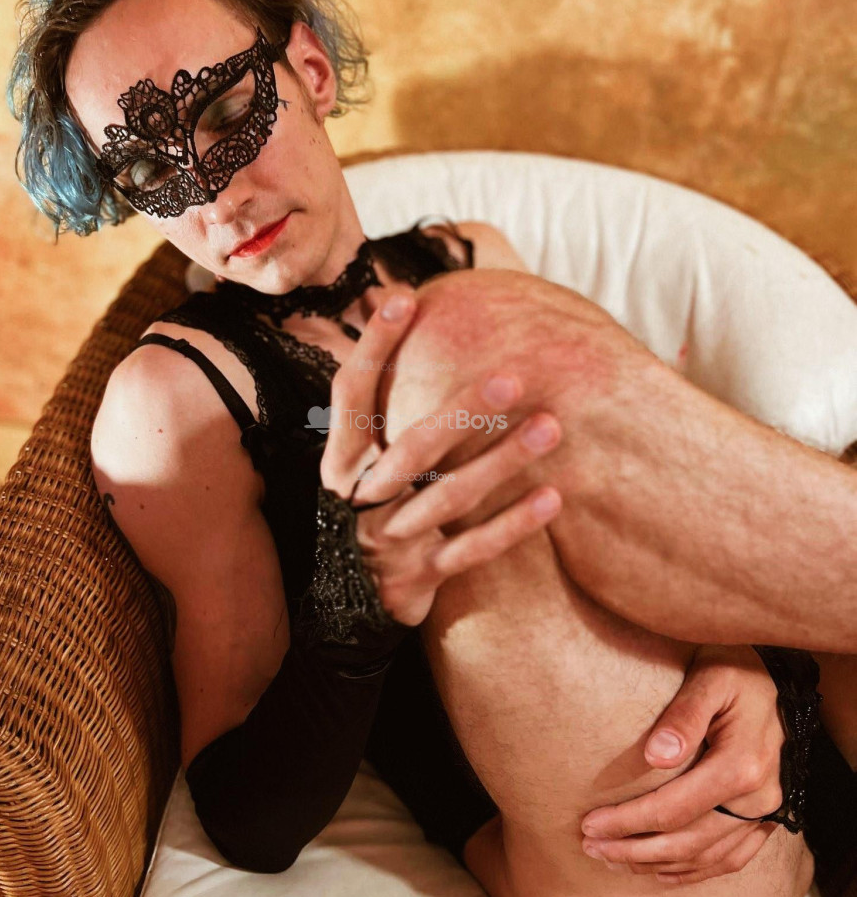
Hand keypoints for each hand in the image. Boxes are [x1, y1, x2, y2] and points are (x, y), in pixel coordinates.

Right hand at [320, 288, 563, 627]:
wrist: (344, 599)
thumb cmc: (366, 505)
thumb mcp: (357, 457)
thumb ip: (377, 395)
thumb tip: (385, 297)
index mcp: (342, 460)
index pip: (352, 393)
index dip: (374, 347)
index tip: (403, 297)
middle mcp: (363, 496)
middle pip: (412, 447)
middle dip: (462, 411)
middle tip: (512, 377)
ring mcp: (393, 537)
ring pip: (451, 496)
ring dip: (502, 460)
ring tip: (551, 425)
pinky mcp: (422, 574)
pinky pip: (472, 549)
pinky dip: (512, 524)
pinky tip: (553, 497)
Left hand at [580, 645, 784, 883]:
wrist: (778, 680)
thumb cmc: (736, 671)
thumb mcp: (710, 678)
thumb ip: (684, 716)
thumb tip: (655, 756)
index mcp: (741, 765)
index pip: (673, 809)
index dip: (628, 822)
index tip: (590, 824)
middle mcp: (758, 798)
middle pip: (686, 842)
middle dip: (632, 850)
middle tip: (590, 848)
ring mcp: (766, 813)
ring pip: (706, 858)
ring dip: (656, 865)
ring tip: (613, 860)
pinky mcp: (766, 818)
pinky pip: (731, 859)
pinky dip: (694, 871)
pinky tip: (661, 872)